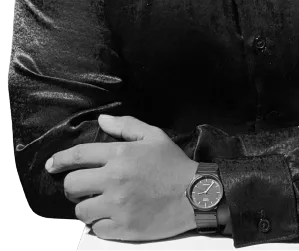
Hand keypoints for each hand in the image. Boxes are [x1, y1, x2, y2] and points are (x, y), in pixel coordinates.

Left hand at [45, 114, 198, 241]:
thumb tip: (101, 121)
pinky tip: (111, 216)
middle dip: (72, 185)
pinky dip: (100, 224)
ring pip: (81, 210)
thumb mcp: (153, 136)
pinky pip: (96, 229)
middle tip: (83, 187)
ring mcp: (118, 206)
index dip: (60, 160)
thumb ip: (125, 127)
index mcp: (120, 155)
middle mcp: (115, 180)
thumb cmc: (173, 164)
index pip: (79, 156)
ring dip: (86, 206)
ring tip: (99, 202)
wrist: (195, 195)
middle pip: (72, 185)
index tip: (51, 165)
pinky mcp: (123, 228)